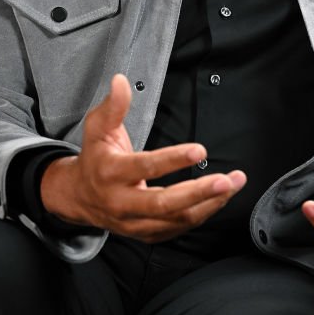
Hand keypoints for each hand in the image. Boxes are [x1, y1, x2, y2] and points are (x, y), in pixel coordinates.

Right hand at [40, 74, 245, 241]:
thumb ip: (113, 106)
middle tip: (227, 180)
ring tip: (233, 184)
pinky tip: (221, 197)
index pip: (145, 167)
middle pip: (164, 203)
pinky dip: (204, 212)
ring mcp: (136, 222)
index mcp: (111, 173)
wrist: (80, 197)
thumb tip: (120, 81)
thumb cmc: (95, 157)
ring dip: (210, 203)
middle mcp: (122, 202)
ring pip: (177, 219)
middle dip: (199, 193)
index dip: (174, 160)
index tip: (199, 150)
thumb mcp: (97, 128)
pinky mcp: (148, 233)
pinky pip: (180, 227)